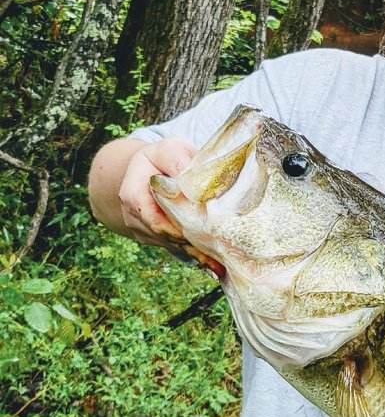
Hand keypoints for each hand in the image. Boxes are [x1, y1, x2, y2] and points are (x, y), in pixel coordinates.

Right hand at [119, 138, 222, 274]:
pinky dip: (195, 256)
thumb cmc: (162, 159)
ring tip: (220, 266)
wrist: (146, 171)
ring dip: (195, 255)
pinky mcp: (154, 239)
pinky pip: (175, 249)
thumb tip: (190, 178)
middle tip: (218, 257)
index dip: (175, 226)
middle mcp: (133, 216)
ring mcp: (143, 231)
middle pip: (163, 234)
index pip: (151, 216)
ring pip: (171, 246)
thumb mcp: (168, 150)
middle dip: (190, 244)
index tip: (200, 231)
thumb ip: (177, 160)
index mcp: (132, 192)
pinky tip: (215, 266)